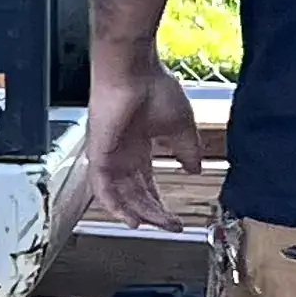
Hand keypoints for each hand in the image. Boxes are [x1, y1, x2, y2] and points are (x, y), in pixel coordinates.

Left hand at [85, 52, 203, 230]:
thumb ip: (187, 150)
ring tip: (153, 225)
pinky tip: (130, 218)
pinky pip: (102, 186)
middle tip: (170, 225)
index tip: (175, 218)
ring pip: (120, 194)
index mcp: (139, 146)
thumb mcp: (181, 126)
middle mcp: (122, 154)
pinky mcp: (99, 153)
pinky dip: (115, 205)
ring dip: (138, 211)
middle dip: (153, 212)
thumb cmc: (154, 87)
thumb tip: (196, 169)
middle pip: (135, 193)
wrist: (134, 70)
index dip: (159, 202)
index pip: (147, 183)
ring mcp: (109, 154)